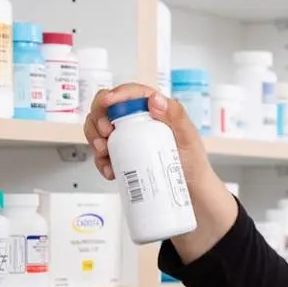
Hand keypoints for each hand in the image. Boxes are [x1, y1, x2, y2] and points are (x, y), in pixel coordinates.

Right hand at [83, 82, 236, 261]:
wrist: (191, 192)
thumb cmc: (193, 162)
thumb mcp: (188, 137)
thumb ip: (176, 115)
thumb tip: (154, 99)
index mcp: (152, 110)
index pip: (129, 94)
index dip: (114, 94)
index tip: (107, 103)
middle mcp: (136, 122)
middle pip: (106, 109)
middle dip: (98, 118)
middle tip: (105, 133)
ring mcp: (126, 140)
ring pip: (98, 130)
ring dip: (94, 138)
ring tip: (104, 152)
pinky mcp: (121, 158)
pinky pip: (102, 156)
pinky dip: (100, 162)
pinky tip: (110, 170)